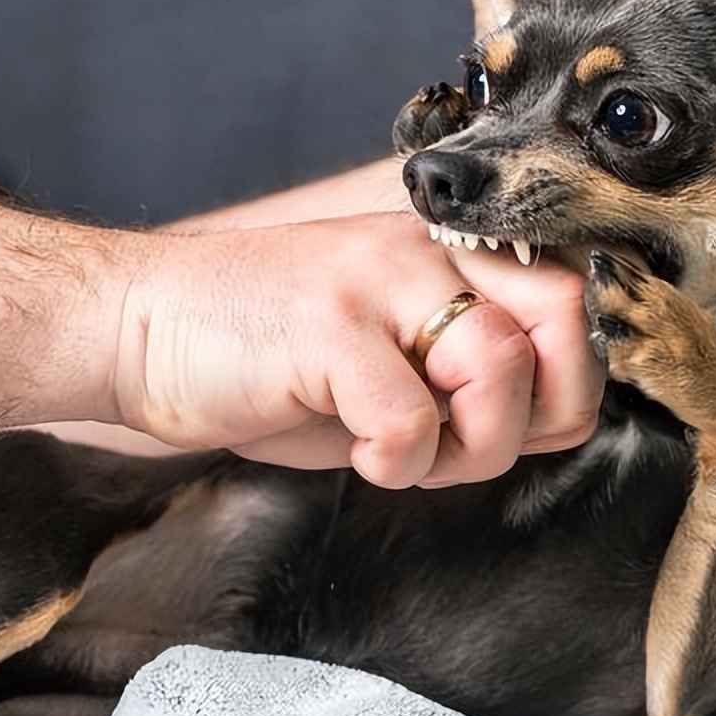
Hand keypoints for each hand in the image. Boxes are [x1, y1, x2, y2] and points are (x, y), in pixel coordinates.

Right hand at [116, 212, 601, 488]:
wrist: (141, 327)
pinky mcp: (327, 325)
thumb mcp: (392, 357)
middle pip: (566, 317)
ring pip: (499, 368)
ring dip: (466, 447)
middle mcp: (425, 250)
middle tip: (473, 441)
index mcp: (449, 252)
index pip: (575, 300)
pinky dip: (394, 464)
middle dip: (542, 411)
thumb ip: (477, 376)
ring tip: (402, 448)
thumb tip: (561, 418)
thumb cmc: (271, 355)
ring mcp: (376, 280)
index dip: (567, 382)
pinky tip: (355, 450)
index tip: (516, 424)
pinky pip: (410, 421)